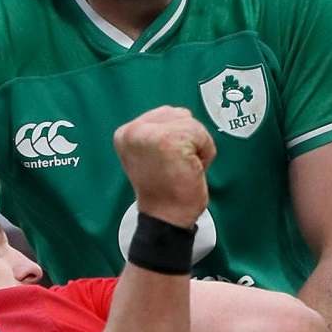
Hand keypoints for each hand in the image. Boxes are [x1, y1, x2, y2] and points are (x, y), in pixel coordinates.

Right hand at [115, 107, 213, 227]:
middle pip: (181, 115)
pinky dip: (206, 154)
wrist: (166, 218)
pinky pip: (202, 136)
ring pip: (193, 125)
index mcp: (126, 133)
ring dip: (198, 148)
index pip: (168, 114)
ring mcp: (151, 134)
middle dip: (188, 140)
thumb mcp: (151, 153)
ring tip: (182, 168)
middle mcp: (133, 130)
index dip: (177, 138)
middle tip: (176, 166)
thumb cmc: (165, 189)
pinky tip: (190, 170)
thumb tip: (183, 115)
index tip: (166, 162)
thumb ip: (159, 132)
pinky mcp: (171, 140)